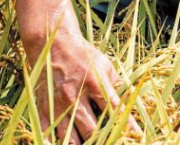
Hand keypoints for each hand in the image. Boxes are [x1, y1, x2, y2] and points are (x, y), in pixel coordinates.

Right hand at [23, 29, 140, 141]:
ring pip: (70, 138)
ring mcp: (58, 106)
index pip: (114, 110)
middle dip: (102, 140)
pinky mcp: (44, 109)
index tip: (135, 136)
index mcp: (94, 85)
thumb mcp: (105, 65)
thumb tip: (125, 103)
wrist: (53, 44)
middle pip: (91, 130)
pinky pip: (47, 134)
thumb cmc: (83, 55)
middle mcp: (76, 98)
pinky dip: (55, 143)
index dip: (126, 126)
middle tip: (110, 141)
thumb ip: (115, 85)